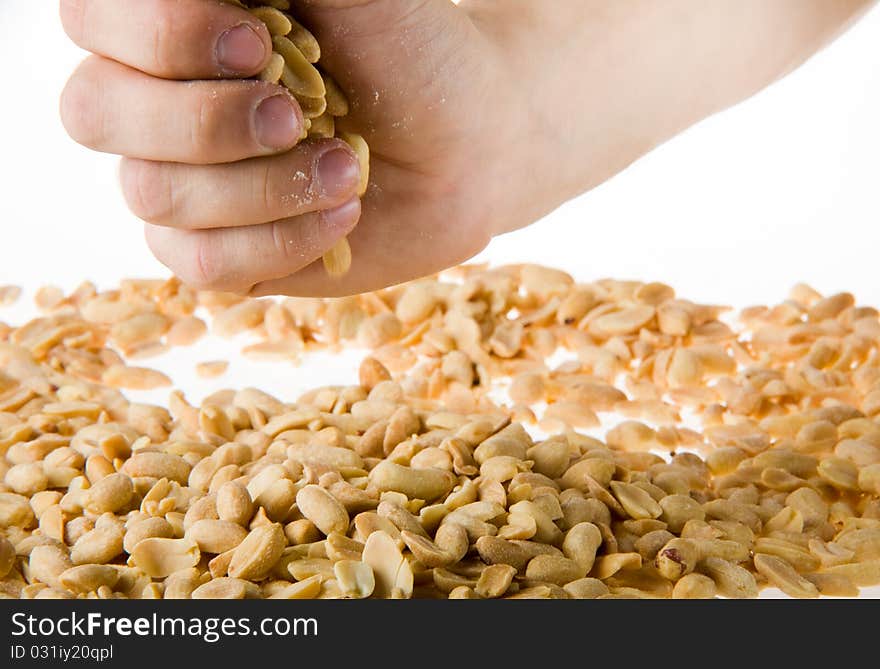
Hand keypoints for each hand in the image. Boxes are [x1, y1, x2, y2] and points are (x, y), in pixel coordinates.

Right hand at [59, 0, 518, 295]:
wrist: (469, 146)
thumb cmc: (413, 55)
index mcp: (177, 25)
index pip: (94, 19)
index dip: (160, 34)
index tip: (258, 41)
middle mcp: (162, 102)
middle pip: (95, 112)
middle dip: (205, 121)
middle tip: (296, 115)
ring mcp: (187, 181)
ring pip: (154, 195)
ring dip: (262, 187)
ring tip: (348, 170)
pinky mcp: (221, 250)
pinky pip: (202, 263)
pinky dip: (280, 241)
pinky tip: (343, 217)